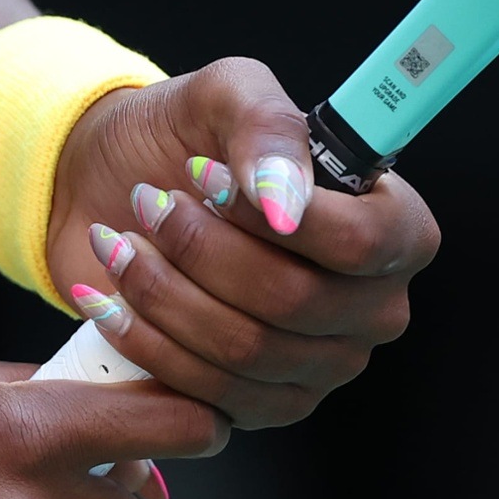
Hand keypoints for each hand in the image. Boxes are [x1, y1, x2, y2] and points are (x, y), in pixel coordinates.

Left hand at [47, 57, 440, 428]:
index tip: (199, 175)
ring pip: (242, 348)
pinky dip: (141, 340)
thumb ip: (267, 128)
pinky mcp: (253, 403)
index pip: (364, 242)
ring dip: (161, 290)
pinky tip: (106, 294)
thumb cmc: (181, 138)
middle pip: (293, 300)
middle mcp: (367, 306)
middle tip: (149, 202)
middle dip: (199, 248)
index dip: (275, 216)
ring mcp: (315, 365)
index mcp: (392, 228)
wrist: (107, 186)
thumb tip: (285, 202)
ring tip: (119, 241)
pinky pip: (203, 392)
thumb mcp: (225, 95)